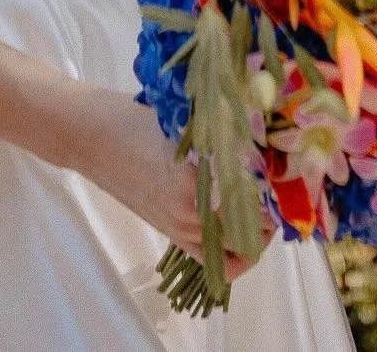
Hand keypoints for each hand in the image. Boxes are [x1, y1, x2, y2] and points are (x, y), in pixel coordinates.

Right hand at [76, 91, 267, 278]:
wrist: (89, 136)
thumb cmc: (134, 119)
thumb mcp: (185, 120)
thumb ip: (222, 134)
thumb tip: (265, 135)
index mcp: (197, 182)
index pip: (256, 198)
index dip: (277, 185)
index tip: (287, 166)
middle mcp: (191, 214)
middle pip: (253, 228)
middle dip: (272, 209)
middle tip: (280, 181)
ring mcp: (179, 228)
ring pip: (237, 249)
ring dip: (256, 228)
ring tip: (264, 200)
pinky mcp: (170, 233)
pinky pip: (212, 257)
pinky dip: (233, 248)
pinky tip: (240, 221)